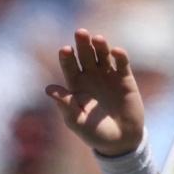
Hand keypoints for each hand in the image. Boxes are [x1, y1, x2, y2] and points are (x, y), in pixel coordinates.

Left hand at [46, 29, 145, 156]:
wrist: (120, 141)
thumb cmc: (94, 133)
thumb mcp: (77, 122)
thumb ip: (65, 105)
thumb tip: (48, 89)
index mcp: (75, 85)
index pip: (69, 66)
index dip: (67, 57)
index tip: (65, 50)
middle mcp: (90, 76)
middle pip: (85, 55)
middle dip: (82, 44)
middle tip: (80, 33)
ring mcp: (108, 75)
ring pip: (102, 55)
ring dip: (100, 46)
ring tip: (98, 39)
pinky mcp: (124, 78)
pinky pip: (121, 63)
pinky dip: (119, 56)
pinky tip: (116, 52)